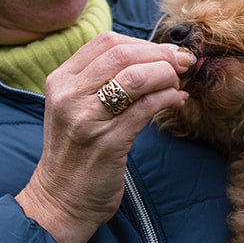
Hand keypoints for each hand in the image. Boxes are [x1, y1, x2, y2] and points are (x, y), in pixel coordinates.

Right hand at [15, 31, 192, 242]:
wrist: (60, 200)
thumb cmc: (75, 153)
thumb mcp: (75, 108)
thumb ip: (102, 81)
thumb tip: (152, 59)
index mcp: (60, 80)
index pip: (106, 42)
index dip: (143, 42)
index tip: (165, 53)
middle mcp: (69, 95)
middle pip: (122, 53)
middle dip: (160, 54)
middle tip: (183, 63)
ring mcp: (86, 118)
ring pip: (135, 77)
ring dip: (166, 74)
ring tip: (178, 82)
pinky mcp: (107, 142)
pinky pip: (145, 108)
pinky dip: (167, 99)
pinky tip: (176, 101)